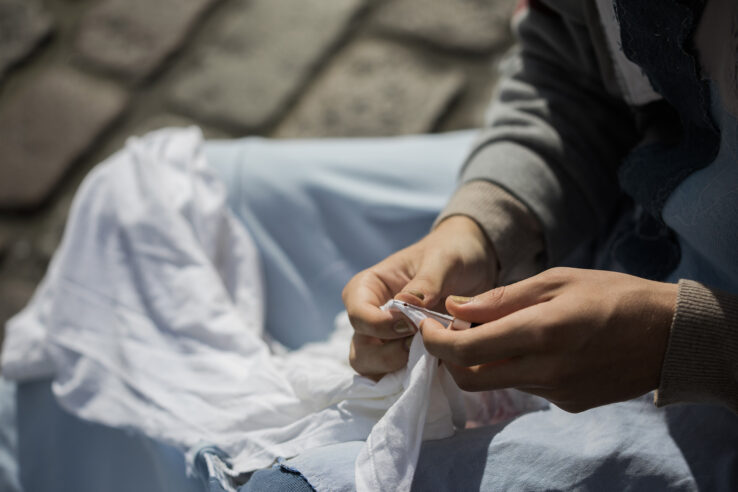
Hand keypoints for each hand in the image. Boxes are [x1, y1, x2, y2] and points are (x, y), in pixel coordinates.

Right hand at [342, 216, 497, 378]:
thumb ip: (426, 282)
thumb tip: (405, 305)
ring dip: (399, 370)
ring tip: (431, 356)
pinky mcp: (404, 356)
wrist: (473, 264)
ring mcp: (384, 340)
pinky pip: (396, 378)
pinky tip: (437, 367)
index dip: (380, 325)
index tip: (411, 324)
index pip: (357, 314)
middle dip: (389, 355)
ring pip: (373, 370)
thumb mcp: (444, 260)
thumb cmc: (452, 253)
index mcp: (369, 287)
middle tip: (422, 345)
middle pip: (360, 350)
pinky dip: (413, 380)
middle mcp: (370, 316)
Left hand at [421, 267, 677, 411]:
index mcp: (540, 332)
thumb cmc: (613, 295)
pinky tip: (535, 345)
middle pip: (470, 378)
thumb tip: (455, 308)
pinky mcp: (568, 403)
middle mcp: (545, 370)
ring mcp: (557, 393)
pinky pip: (526, 387)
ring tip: (495, 329)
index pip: (465, 351)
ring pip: (497, 383)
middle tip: (451, 329)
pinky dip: (515, 367)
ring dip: (482, 360)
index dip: (435, 340)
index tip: (426, 325)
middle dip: (449, 356)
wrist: (669, 335)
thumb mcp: (556, 280)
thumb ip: (501, 298)